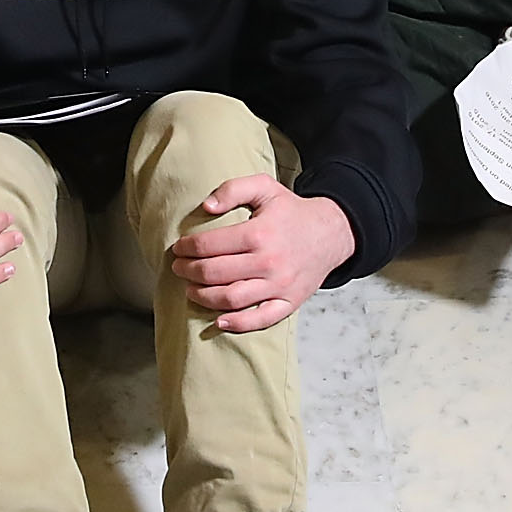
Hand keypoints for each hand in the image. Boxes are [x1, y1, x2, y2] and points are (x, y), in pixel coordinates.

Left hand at [168, 176, 354, 332]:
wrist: (331, 233)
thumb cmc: (292, 212)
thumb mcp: (264, 187)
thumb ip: (232, 189)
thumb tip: (206, 207)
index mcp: (259, 233)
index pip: (210, 245)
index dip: (187, 248)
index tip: (179, 248)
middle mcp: (269, 262)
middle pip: (215, 273)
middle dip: (189, 271)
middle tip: (179, 268)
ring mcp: (280, 285)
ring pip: (231, 299)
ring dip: (203, 296)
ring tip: (190, 289)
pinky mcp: (289, 302)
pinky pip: (261, 320)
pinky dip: (238, 324)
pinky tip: (219, 321)